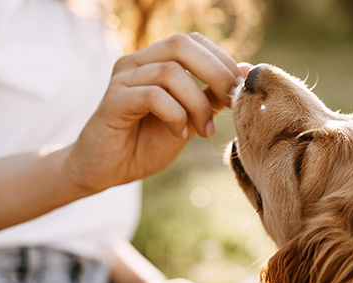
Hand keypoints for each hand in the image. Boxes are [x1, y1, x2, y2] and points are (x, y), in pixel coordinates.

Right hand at [63, 33, 248, 192]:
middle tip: (230, 103)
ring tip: (202, 131)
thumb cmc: (146, 143)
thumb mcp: (189, 117)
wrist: (107, 170)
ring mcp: (123, 78)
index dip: (221, 61)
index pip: (193, 42)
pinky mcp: (113, 100)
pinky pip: (153, 96)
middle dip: (215, 73)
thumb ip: (211, 95)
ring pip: (170, 72)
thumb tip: (246, 71)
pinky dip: (175, 115)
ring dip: (197, 103)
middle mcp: (136, 61)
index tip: (239, 91)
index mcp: (154, 59)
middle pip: (182, 45)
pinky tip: (180, 134)